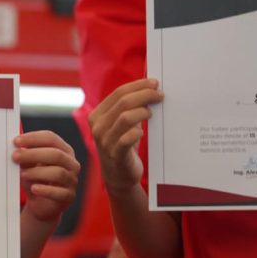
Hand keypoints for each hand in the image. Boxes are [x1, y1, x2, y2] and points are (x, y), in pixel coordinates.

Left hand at [13, 130, 79, 221]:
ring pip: (58, 173)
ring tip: (22, 175)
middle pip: (56, 154)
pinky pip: (59, 192)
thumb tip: (17, 149)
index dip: (33, 138)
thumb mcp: (29, 166)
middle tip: (15, 156)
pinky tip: (34, 189)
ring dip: (37, 172)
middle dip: (33, 154)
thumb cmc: (36, 180)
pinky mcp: (69, 196)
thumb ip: (25, 157)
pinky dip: (45, 190)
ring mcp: (72, 180)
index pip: (51, 138)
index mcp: (63, 150)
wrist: (41, 204)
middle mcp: (71, 163)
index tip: (16, 141)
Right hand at [87, 78, 163, 197]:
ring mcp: (105, 141)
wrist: (118, 175)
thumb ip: (127, 108)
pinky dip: (138, 132)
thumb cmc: (123, 145)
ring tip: (152, 113)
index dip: (138, 85)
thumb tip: (149, 88)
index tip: (154, 83)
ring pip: (125, 117)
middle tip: (160, 95)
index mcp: (96, 115)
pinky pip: (128, 138)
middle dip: (144, 95)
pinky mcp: (115, 154)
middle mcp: (97, 126)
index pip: (118, 93)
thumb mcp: (120, 124)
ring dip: (143, 112)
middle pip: (123, 102)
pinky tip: (143, 132)